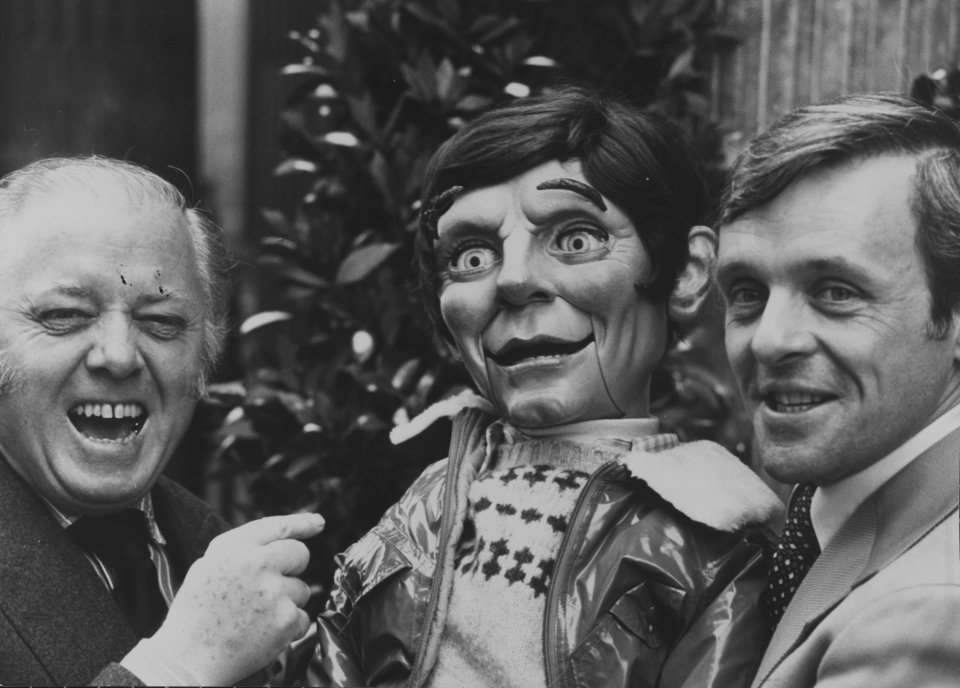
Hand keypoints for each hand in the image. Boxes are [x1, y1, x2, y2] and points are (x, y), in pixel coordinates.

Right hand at [147, 512, 324, 684]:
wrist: (188, 660)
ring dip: (288, 602)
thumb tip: (275, 542)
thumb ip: (240, 550)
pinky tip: (263, 634)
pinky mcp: (286, 619)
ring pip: (302, 589)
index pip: (278, 526)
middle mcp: (257, 564)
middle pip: (299, 553)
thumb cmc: (194, 616)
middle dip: (294, 567)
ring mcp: (274, 592)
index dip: (302, 522)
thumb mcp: (207, 568)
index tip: (318, 522)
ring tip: (256, 617)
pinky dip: (289, 628)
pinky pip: (302, 618)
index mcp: (234, 548)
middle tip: (274, 585)